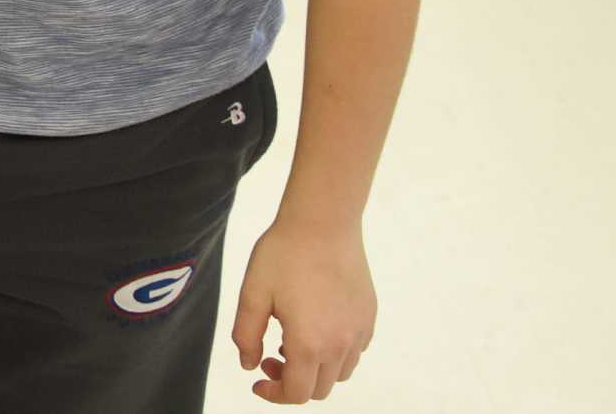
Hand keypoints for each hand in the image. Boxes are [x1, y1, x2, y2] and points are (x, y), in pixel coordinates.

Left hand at [232, 218, 375, 403]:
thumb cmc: (284, 254)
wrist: (323, 222)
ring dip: (315, 369)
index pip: (296, 393)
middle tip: (270, 354)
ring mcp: (359, 332)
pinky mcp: (369, 317)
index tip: (258, 382)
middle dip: (292, 382)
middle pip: (319, 389)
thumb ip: (246, 335)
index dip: (274, 394)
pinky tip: (316, 326)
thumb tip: (250, 365)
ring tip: (292, 339)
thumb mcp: (253, 293)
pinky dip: (335, 353)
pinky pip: (354, 351)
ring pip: (340, 373)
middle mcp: (340, 345)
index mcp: (309, 344)